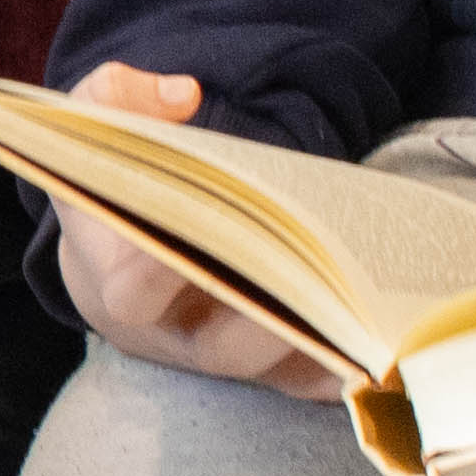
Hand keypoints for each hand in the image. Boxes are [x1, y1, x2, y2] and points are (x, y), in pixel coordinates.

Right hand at [52, 60, 355, 394]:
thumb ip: (116, 98)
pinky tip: (381, 336)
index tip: (212, 228)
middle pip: (221, 344)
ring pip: (270, 367)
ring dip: (321, 340)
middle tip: (323, 277)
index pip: (134, 291)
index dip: (167, 271)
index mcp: (114, 283)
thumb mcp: (93, 135)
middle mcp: (167, 334)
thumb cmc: (113, 190)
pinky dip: (340, 364)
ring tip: (368, 305)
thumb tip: (182, 95)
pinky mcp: (255, 367)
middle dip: (275, 315)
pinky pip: (301, 380)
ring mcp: (215, 356)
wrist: (111, 255)